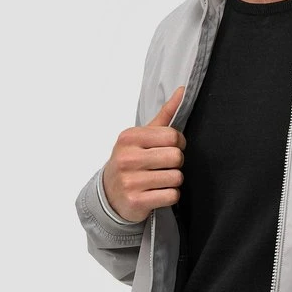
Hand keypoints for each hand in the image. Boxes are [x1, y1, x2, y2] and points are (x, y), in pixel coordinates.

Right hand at [102, 86, 186, 221]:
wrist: (109, 194)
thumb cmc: (130, 160)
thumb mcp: (142, 136)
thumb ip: (165, 114)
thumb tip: (183, 90)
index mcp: (130, 137)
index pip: (173, 136)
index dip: (179, 143)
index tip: (171, 148)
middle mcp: (127, 158)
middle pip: (176, 157)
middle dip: (176, 163)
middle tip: (164, 166)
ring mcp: (130, 181)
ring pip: (176, 178)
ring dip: (173, 180)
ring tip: (159, 180)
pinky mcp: (136, 201)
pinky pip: (172, 195)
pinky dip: (170, 195)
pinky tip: (157, 192)